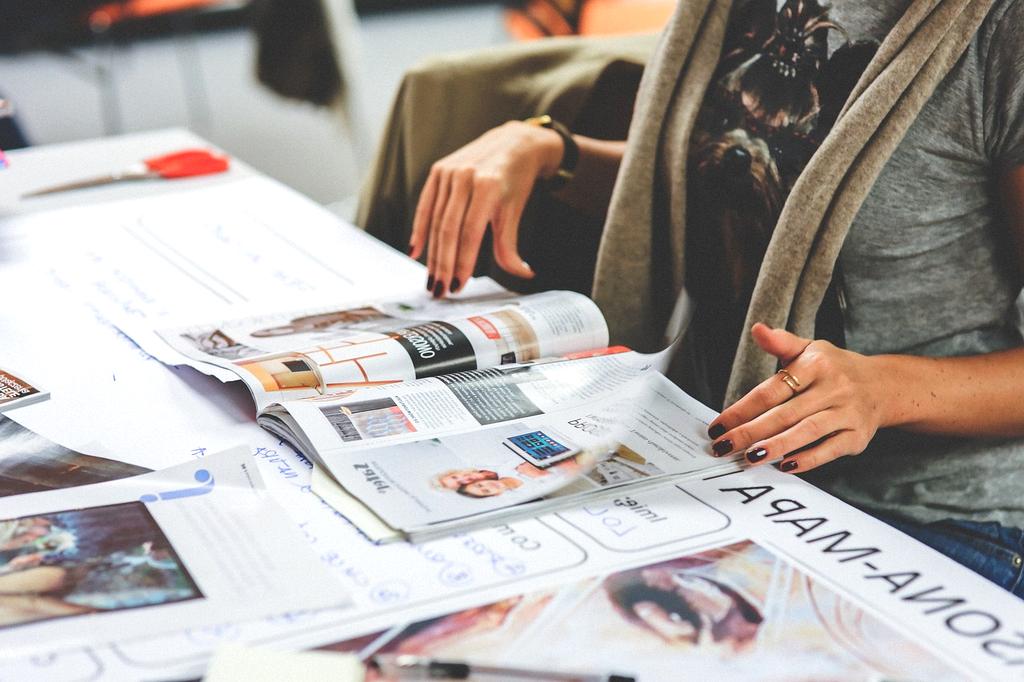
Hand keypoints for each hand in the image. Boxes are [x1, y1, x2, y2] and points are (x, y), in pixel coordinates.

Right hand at [408, 121, 563, 296]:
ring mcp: (448, 172)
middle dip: (443, 264)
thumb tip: (522, 274)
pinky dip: (420, 230)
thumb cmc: (516, 180)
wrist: (513, 143)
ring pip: (435, 221)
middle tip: (439, 290)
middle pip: (448, 230)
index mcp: (487, 186)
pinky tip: (416, 252)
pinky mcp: (438, 170)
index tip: (458, 286)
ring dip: (432, 254)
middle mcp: (465, 177)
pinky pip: (425, 205)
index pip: (469, 233)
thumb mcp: (515, 211)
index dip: (462, 262)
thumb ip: (510, 245)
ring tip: (431, 278)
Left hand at [706, 323, 886, 472]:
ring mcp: (847, 413)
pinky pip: (830, 449)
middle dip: (751, 432)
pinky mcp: (857, 436)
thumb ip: (781, 343)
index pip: (772, 390)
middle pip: (785, 413)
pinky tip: (786, 465)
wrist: (883, 385)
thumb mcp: (810, 349)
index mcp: (816, 364)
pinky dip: (809, 459)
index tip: (719, 425)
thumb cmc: (835, 368)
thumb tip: (757, 330)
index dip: (743, 408)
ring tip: (750, 457)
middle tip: (724, 446)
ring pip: (807, 431)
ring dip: (777, 446)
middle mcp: (833, 388)